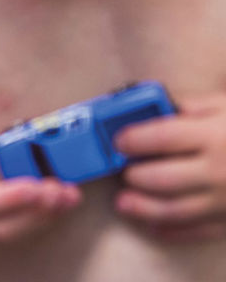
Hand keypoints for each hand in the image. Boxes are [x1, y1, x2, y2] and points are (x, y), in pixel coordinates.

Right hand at [0, 121, 80, 246]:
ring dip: (44, 217)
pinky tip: (57, 204)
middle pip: (0, 226)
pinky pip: (16, 234)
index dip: (6, 197)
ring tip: (68, 196)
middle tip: (61, 192)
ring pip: (12, 234)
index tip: (33, 186)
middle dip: (35, 211)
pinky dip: (39, 220)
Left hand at [114, 92, 225, 240]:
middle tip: (121, 172)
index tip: (118, 141)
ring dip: (144, 208)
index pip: (162, 137)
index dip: (134, 139)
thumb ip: (192, 105)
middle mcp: (218, 171)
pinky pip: (199, 231)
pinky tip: (154, 226)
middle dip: (135, 176)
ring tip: (123, 203)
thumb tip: (155, 104)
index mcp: (213, 136)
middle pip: (163, 178)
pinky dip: (173, 231)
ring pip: (176, 210)